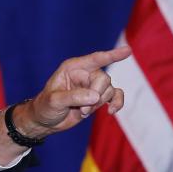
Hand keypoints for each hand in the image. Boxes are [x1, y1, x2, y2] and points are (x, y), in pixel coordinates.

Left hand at [0, 46, 130, 163]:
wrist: (46, 120)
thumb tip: (95, 96)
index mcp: (72, 68)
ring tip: (82, 112)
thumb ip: (74, 97)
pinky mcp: (98, 97)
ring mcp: (93, 86)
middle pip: (104, 79)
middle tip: (83, 108)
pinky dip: (117, 103)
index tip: (127, 51)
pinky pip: (116, 96)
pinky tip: (111, 112)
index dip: (111, 55)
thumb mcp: (55, 101)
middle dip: (96, 95)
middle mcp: (85, 73)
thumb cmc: (45, 106)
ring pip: (110, 90)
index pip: (95, 59)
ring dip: (98, 104)